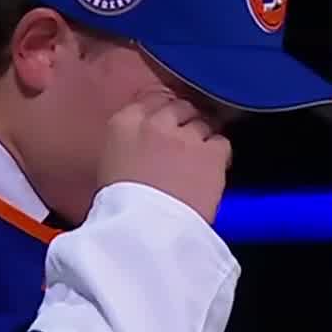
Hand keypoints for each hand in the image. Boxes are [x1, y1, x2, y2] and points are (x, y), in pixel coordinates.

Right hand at [98, 90, 231, 222]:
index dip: (162, 110)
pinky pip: (222, 142)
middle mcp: (156, 122)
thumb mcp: (109, 167)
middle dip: (184, 120)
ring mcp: (187, 135)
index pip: (150, 99)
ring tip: (197, 162)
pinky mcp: (212, 153)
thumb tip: (141, 145)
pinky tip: (212, 171)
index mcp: (124, 124)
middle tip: (184, 144)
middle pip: (180, 106)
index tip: (166, 122)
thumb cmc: (120, 211)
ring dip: (201, 138)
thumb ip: (128, 144)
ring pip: (203, 122)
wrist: (144, 232)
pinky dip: (219, 155)